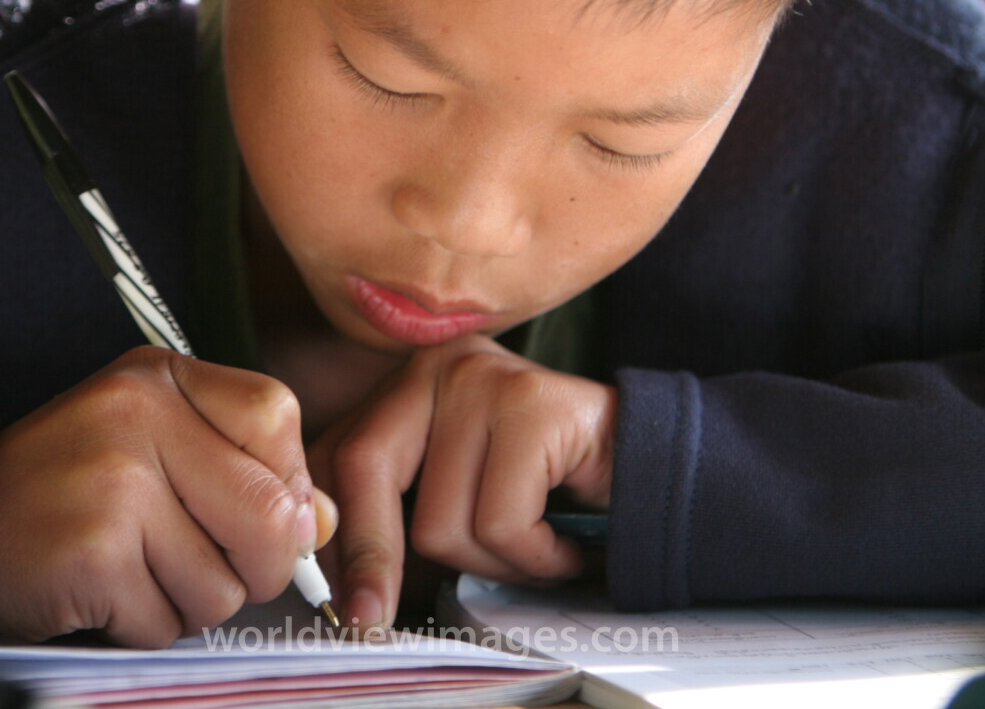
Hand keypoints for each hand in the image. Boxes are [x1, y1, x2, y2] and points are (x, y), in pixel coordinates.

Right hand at [0, 346, 335, 646]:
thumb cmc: (65, 492)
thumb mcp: (154, 450)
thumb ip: (246, 474)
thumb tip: (323, 522)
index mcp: (160, 376)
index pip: (277, 418)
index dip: (283, 483)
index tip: (250, 512)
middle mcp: (137, 414)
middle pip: (270, 516)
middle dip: (251, 568)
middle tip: (199, 565)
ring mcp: (113, 480)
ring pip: (224, 583)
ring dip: (188, 603)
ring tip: (133, 573)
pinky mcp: (90, 551)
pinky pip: (167, 622)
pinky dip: (142, 627)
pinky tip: (100, 595)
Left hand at [308, 334, 614, 630]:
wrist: (655, 465)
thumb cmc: (549, 488)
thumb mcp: (457, 487)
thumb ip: (400, 507)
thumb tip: (339, 580)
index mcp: (410, 381)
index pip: (334, 453)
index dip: (329, 533)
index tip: (333, 595)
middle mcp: (439, 365)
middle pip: (365, 467)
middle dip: (371, 558)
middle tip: (372, 620)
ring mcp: (486, 378)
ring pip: (441, 518)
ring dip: (493, 564)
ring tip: (534, 549)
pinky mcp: (534, 406)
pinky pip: (502, 523)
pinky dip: (536, 557)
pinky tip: (562, 544)